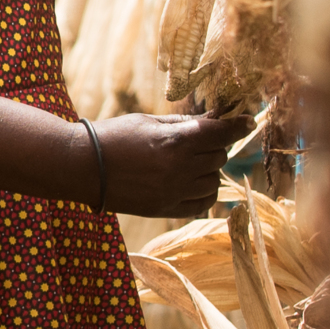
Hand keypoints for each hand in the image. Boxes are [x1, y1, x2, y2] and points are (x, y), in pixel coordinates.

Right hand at [90, 112, 235, 217]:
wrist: (82, 167)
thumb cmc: (113, 136)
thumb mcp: (149, 122)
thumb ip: (184, 124)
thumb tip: (214, 120)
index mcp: (175, 141)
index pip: (222, 133)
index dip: (238, 125)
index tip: (247, 121)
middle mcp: (180, 168)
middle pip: (219, 156)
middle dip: (214, 145)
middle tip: (198, 140)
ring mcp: (174, 192)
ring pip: (214, 180)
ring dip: (208, 169)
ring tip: (189, 162)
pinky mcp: (166, 209)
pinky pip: (202, 203)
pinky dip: (204, 192)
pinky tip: (191, 182)